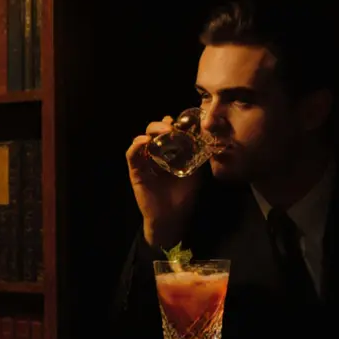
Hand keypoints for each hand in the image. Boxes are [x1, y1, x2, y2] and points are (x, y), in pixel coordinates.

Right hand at [125, 116, 201, 248]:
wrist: (172, 216)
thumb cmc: (184, 196)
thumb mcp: (195, 173)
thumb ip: (198, 157)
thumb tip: (207, 139)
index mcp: (169, 153)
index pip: (168, 132)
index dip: (174, 124)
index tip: (183, 122)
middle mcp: (155, 154)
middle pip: (153, 132)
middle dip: (161, 126)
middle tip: (172, 127)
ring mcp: (144, 162)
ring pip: (141, 139)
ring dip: (150, 132)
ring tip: (162, 132)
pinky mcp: (135, 171)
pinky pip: (131, 155)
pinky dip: (136, 145)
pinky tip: (144, 142)